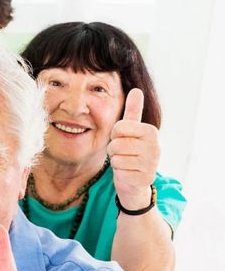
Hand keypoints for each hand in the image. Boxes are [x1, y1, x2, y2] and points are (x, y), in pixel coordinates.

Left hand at [107, 88, 159, 209]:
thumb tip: (136, 90)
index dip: (115, 135)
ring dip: (116, 162)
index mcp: (151, 131)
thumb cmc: (131, 152)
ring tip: (126, 163)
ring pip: (116, 159)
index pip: (119, 127)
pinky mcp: (145, 179)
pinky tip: (128, 174)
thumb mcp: (131, 131)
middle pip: (116, 144)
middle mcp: (156, 147)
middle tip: (124, 154)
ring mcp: (152, 164)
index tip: (123, 139)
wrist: (136, 180)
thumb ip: (133, 111)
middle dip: (114, 150)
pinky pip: (119, 173)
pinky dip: (119, 174)